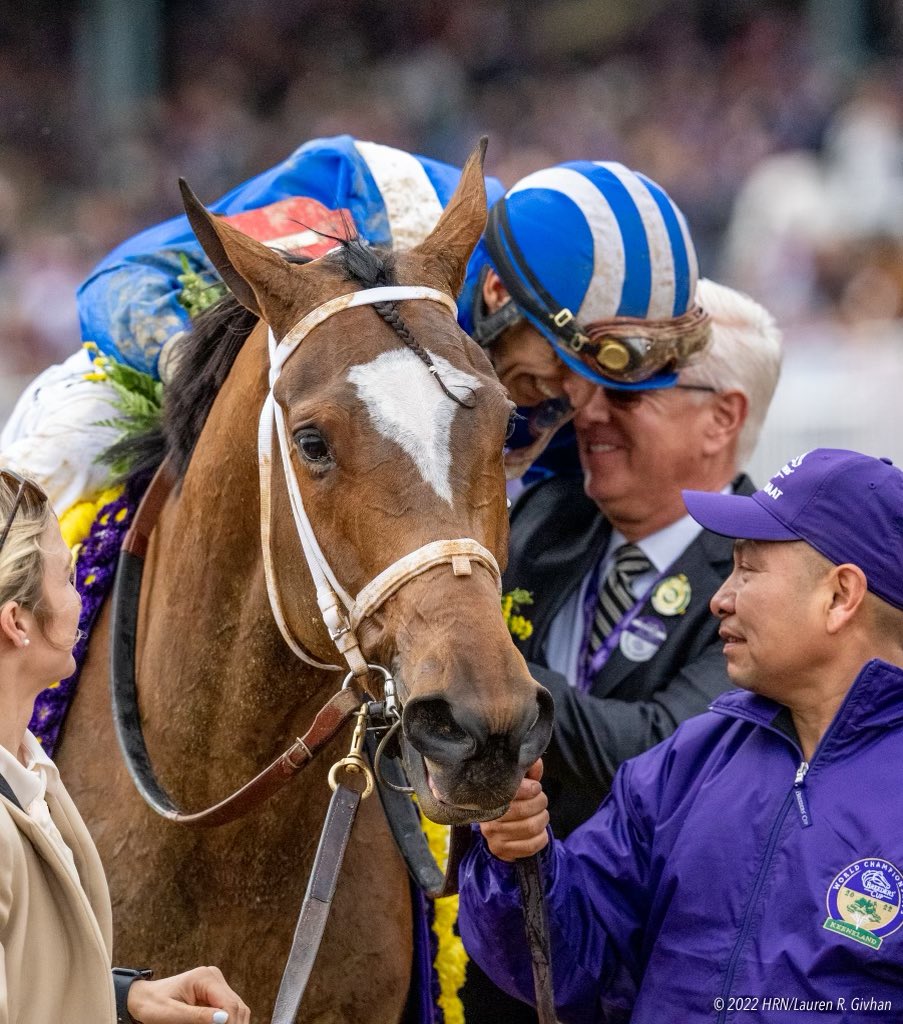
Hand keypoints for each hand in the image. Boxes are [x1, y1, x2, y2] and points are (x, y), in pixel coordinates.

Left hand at [127, 966, 249, 1023]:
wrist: (142, 998)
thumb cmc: (152, 1006)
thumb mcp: (171, 1015)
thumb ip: (197, 1016)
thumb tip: (224, 1019)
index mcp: (205, 978)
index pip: (228, 1004)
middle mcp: (214, 977)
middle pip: (236, 1006)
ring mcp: (215, 984)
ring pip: (236, 1008)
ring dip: (233, 1023)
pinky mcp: (214, 992)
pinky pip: (228, 1009)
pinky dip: (228, 1021)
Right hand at [480, 760, 548, 861]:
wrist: (497, 831)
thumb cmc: (512, 801)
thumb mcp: (518, 783)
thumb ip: (527, 771)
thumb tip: (536, 761)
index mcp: (489, 797)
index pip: (510, 791)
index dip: (530, 789)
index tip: (536, 787)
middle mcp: (487, 818)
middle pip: (524, 810)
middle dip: (540, 803)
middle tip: (541, 800)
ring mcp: (493, 837)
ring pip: (531, 827)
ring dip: (543, 820)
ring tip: (541, 815)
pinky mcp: (502, 851)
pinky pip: (532, 845)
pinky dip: (542, 837)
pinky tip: (539, 831)